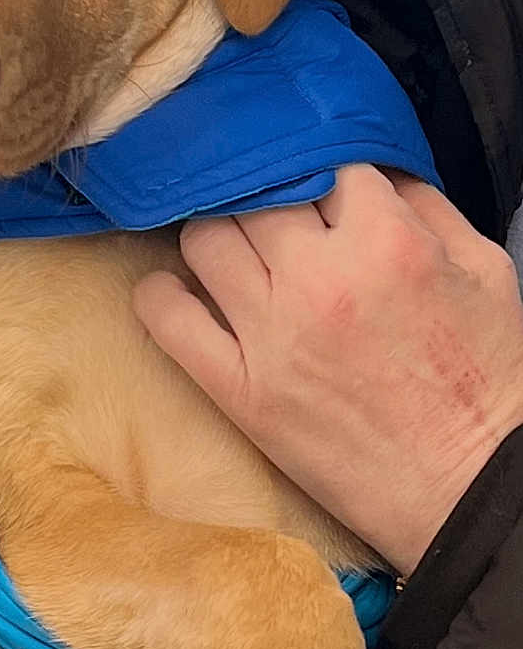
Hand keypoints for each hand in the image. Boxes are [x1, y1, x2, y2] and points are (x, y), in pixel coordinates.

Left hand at [134, 166, 522, 574]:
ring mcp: (273, 334)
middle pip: (255, 193)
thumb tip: (373, 170)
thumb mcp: (484, 270)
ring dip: (216, 234)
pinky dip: (160, 296)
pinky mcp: (242, 391)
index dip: (326, 173)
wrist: (472, 486)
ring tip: (234, 250)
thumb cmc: (487, 379)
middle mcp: (320, 278)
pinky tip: (177, 290)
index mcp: (387, 240)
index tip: (323, 189)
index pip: (327, 163)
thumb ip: (426, 206)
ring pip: (204, 239)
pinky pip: (167, 320)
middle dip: (269, 196)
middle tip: (276, 216)